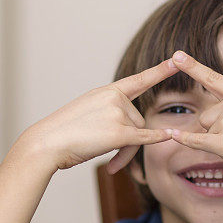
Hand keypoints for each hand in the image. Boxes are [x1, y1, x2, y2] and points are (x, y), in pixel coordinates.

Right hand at [21, 59, 178, 171]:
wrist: (46, 143)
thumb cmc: (64, 132)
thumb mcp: (88, 113)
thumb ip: (110, 114)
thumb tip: (133, 130)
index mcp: (106, 91)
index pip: (138, 80)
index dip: (159, 71)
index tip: (176, 60)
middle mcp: (114, 98)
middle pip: (139, 121)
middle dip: (130, 141)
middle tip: (113, 158)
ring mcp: (117, 113)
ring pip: (139, 135)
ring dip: (128, 153)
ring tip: (109, 162)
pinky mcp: (118, 132)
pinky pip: (144, 138)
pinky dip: (157, 139)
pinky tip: (169, 136)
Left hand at [166, 50, 222, 186]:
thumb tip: (210, 118)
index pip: (213, 79)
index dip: (192, 67)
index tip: (176, 54)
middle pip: (206, 115)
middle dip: (217, 128)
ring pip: (206, 130)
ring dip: (218, 141)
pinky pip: (197, 141)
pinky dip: (186, 140)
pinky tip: (175, 136)